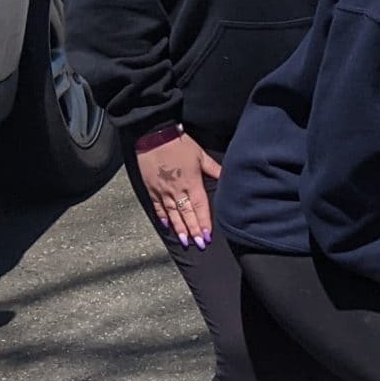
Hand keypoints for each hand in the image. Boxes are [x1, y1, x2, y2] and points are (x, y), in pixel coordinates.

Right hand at [137, 132, 220, 248]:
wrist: (154, 137)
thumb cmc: (179, 145)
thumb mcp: (201, 156)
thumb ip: (214, 169)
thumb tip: (228, 178)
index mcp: (191, 183)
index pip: (200, 207)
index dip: (204, 222)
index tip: (207, 235)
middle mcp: (177, 190)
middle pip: (187, 214)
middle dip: (194, 230)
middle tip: (199, 244)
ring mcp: (162, 191)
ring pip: (172, 214)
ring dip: (179, 228)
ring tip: (185, 241)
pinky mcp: (151, 188)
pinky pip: (157, 206)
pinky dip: (162, 216)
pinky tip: (166, 226)